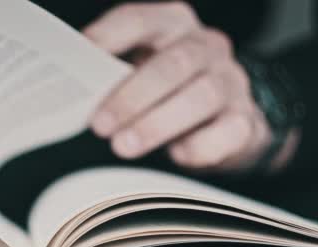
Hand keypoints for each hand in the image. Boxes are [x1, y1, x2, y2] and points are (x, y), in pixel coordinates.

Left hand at [86, 2, 294, 171]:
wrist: (222, 122)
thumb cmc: (167, 92)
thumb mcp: (139, 72)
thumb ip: (113, 76)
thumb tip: (72, 96)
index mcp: (172, 25)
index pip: (139, 20)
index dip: (109, 36)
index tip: (82, 58)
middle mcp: (205, 47)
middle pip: (172, 63)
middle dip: (131, 96)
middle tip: (99, 124)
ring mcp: (230, 82)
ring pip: (201, 96)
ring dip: (156, 124)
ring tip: (123, 145)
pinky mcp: (244, 121)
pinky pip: (226, 133)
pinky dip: (198, 146)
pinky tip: (175, 154)